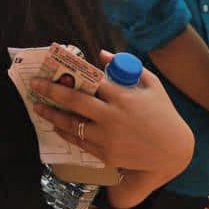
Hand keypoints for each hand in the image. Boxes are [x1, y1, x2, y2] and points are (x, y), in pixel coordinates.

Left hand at [31, 50, 193, 179]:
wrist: (174, 151)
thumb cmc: (164, 114)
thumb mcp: (152, 86)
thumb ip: (127, 67)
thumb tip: (102, 54)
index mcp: (123, 97)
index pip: (89, 82)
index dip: (67, 75)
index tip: (49, 72)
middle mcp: (112, 117)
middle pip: (74, 101)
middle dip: (50, 91)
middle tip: (34, 86)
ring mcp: (108, 137)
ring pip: (72, 124)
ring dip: (51, 115)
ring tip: (38, 107)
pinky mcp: (107, 154)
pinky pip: (80, 141)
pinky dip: (66, 132)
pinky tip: (56, 126)